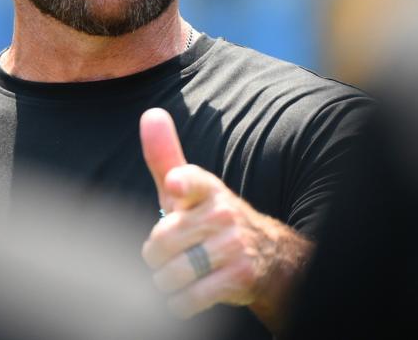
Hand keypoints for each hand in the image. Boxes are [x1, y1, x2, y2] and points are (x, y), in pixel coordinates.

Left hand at [139, 108, 311, 333]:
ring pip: (171, 274)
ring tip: (175, 276)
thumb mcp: (189, 189)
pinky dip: (178, 304)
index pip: (193, 181)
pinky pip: (188, 299)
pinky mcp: (239, 278)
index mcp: (207, 189)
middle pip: (161, 243)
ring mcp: (233, 247)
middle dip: (155, 257)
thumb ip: (165, 157)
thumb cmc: (210, 218)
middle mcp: (222, 214)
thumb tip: (150, 114)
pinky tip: (184, 296)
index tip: (174, 186)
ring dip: (164, 283)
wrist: (266, 256)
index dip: (182, 183)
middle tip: (167, 256)